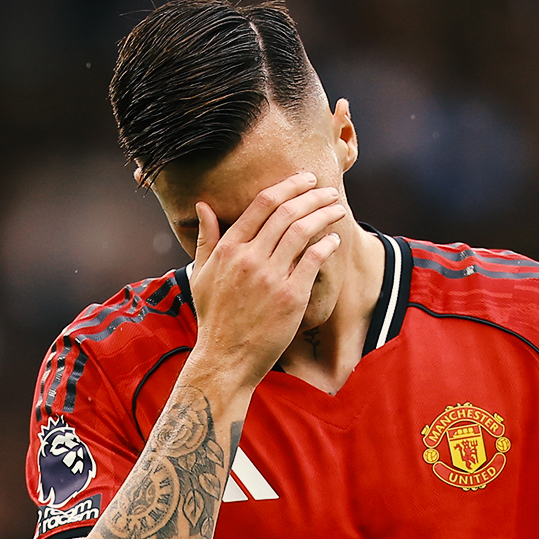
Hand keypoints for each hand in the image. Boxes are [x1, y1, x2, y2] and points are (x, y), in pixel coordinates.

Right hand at [187, 171, 345, 390]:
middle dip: (311, 194)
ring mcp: (271, 278)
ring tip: (337, 207)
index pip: (262, 204)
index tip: (304, 180)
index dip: (287, 186)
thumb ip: (205, 238)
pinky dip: (326, 245)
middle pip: (287, 212)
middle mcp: (249, 258)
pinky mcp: (291, 297)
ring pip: (303, 231)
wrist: (225, 359)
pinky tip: (334, 240)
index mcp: (228, 249)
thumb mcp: (201, 274)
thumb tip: (203, 205)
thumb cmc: (214, 318)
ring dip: (324, 213)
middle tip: (327, 189)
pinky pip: (313, 261)